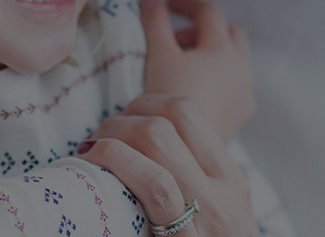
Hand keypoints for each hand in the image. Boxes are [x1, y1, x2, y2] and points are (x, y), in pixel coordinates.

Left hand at [77, 95, 258, 236]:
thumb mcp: (215, 221)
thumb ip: (192, 188)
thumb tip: (137, 157)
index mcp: (232, 180)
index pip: (190, 112)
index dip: (147, 104)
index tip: (123, 120)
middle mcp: (226, 189)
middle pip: (171, 118)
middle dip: (124, 117)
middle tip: (99, 137)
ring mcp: (210, 212)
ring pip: (158, 139)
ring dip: (114, 134)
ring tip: (92, 150)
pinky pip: (154, 184)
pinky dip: (117, 161)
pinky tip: (94, 162)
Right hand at [139, 0, 255, 141]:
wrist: (182, 148)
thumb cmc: (168, 99)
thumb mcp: (158, 56)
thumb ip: (155, 22)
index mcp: (222, 49)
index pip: (209, 11)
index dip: (187, 4)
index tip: (168, 6)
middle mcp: (241, 66)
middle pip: (229, 32)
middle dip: (204, 29)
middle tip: (177, 40)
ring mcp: (246, 90)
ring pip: (236, 58)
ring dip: (214, 53)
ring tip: (185, 65)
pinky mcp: (244, 110)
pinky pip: (237, 82)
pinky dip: (221, 75)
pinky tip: (198, 89)